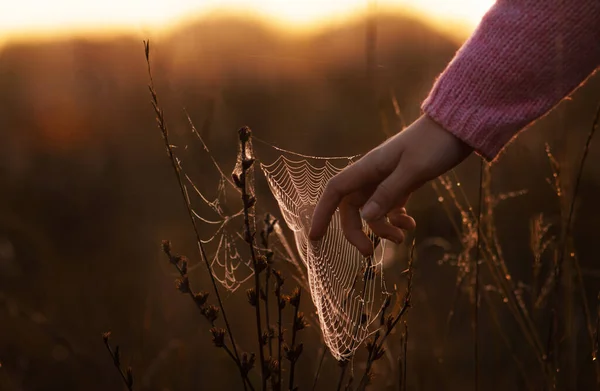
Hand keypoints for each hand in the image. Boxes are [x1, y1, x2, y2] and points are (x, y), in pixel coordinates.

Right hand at [308, 115, 472, 255]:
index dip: (322, 213)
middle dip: (356, 231)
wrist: (457, 128)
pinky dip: (397, 220)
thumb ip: (388, 193)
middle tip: (368, 253)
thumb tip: (365, 218)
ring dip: (381, 229)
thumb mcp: (413, 170)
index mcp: (369, 167)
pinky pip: (390, 207)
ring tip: (402, 237)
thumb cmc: (434, 144)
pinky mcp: (403, 183)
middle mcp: (373, 173)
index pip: (335, 191)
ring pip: (372, 210)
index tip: (315, 237)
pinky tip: (410, 225)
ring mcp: (388, 179)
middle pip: (352, 207)